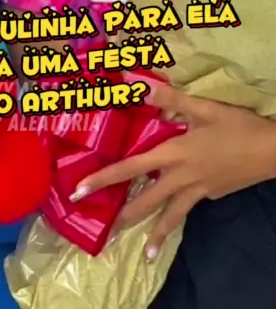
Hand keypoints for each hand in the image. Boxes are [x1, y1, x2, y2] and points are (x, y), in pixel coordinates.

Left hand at [71, 87, 275, 259]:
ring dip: (156, 234)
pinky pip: (190, 206)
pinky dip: (180, 214)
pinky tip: (177, 212)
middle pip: (147, 202)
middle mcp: (181, 178)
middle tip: (104, 233)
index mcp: (174, 155)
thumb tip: (133, 82)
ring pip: (171, 215)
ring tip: (144, 254)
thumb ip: (168, 99)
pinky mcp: (213, 195)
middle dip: (123, 217)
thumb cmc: (237, 127)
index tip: (80, 191)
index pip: (130, 168)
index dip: (104, 179)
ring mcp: (199, 190)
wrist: (274, 152)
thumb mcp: (204, 108)